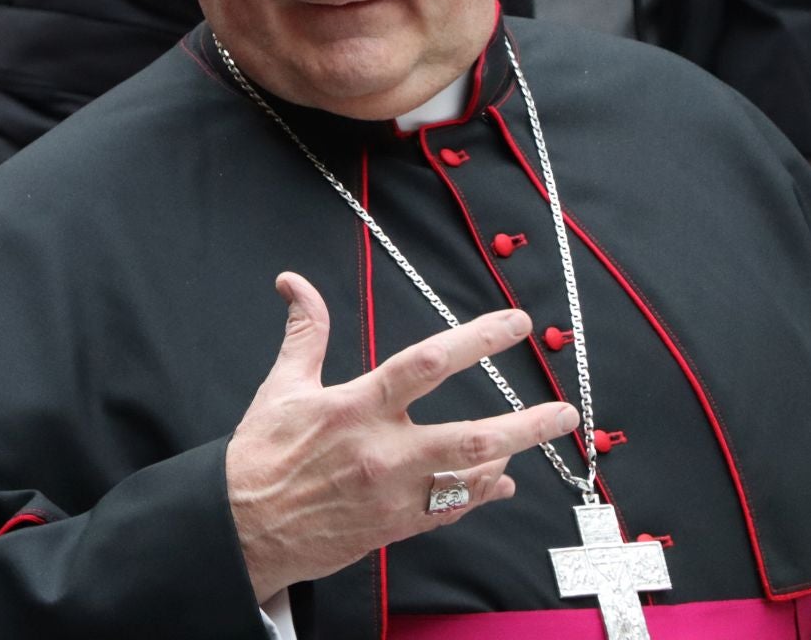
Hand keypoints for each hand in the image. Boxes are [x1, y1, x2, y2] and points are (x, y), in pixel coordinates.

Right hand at [226, 273, 579, 601]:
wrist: (246, 527)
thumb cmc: (262, 454)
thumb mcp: (283, 386)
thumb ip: (305, 332)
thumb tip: (294, 283)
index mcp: (355, 408)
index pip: (426, 364)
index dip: (476, 340)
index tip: (515, 324)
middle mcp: (383, 453)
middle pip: (471, 437)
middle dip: (526, 424)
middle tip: (564, 412)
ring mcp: (394, 495)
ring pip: (469, 478)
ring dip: (505, 457)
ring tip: (531, 439)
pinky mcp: (396, 526)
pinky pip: (452, 509)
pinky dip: (479, 493)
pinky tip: (497, 482)